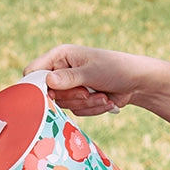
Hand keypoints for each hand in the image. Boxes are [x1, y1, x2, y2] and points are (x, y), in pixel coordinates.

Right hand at [25, 43, 142, 115]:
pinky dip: (92, 109)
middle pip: (48, 94)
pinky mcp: (78, 100)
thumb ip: (69, 78)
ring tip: (102, 94)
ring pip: (64, 106)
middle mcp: (61, 71)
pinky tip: (105, 99)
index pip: (33, 72)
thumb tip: (48, 81)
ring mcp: (69, 87)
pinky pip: (76, 112)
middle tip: (87, 92)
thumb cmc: (115, 68)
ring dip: (86, 104)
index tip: (50, 94)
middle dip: (71, 97)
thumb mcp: (91, 72)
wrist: (136, 82)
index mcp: (60, 57)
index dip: (36, 86)